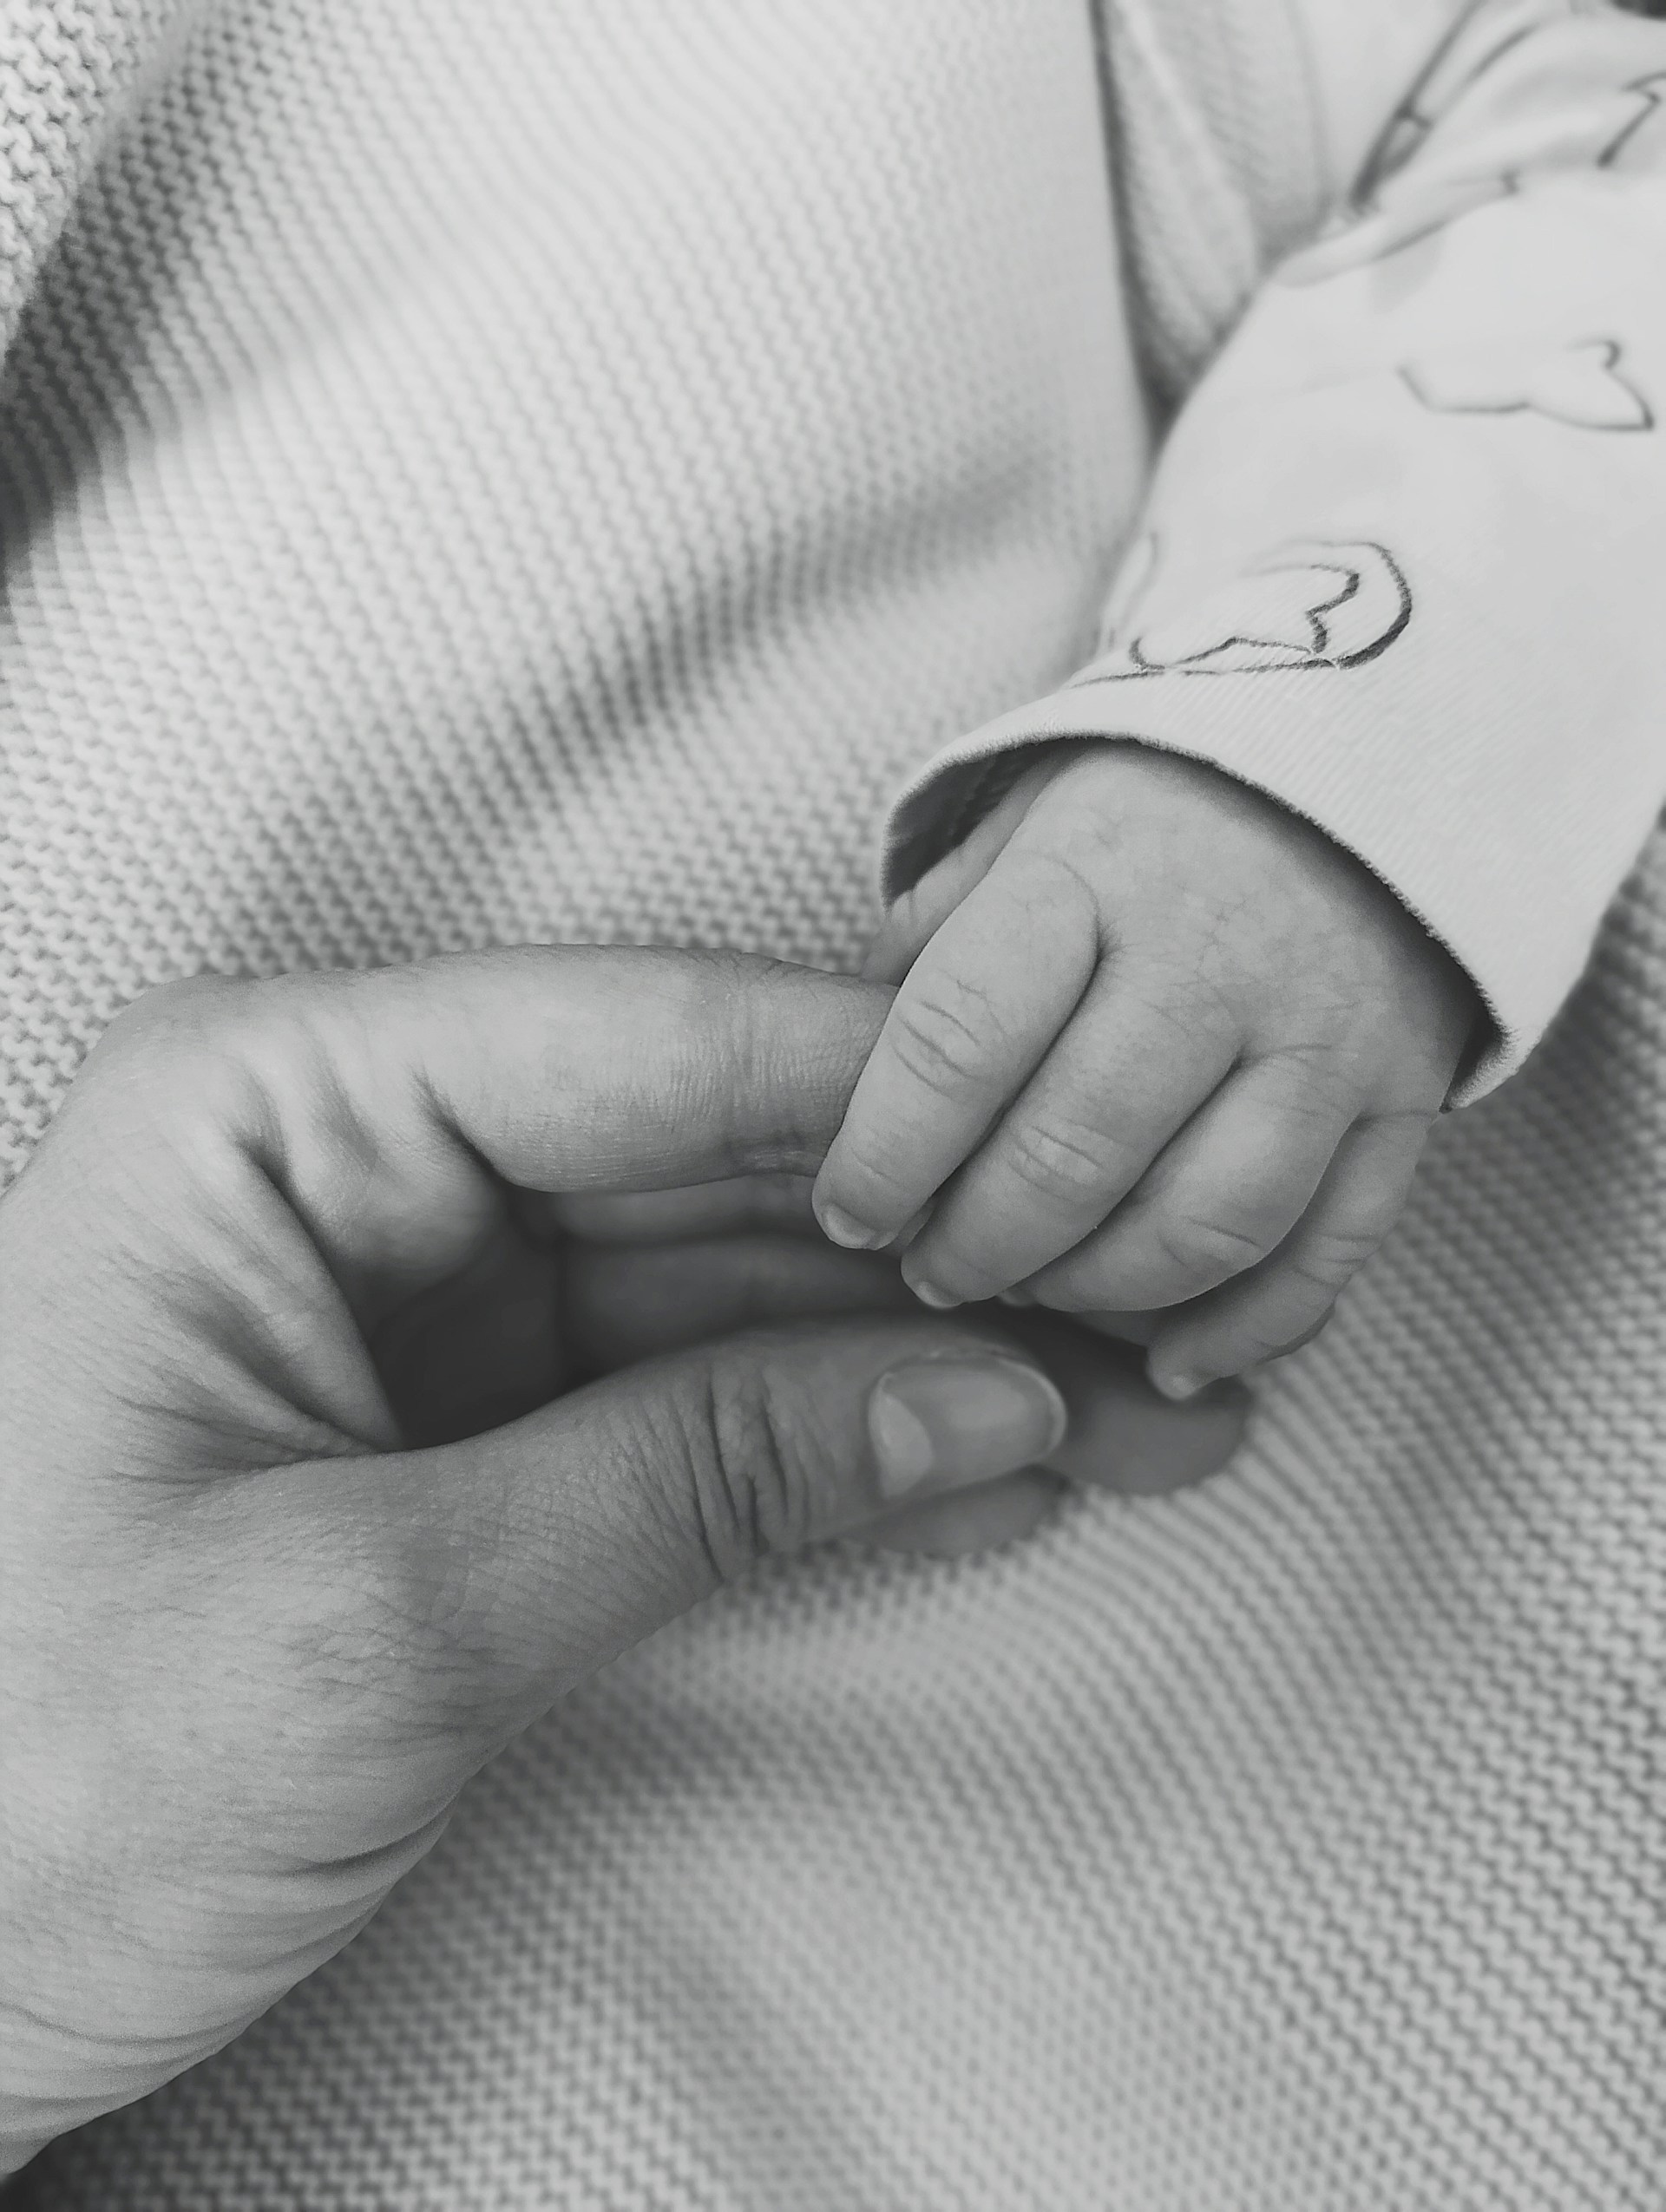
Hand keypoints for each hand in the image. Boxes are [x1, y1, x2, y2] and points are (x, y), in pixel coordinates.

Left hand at [0, 948, 1243, 2171]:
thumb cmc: (18, 1778)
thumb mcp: (381, 1617)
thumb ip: (701, 1479)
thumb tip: (988, 1398)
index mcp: (269, 1111)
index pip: (636, 1045)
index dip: (880, 1099)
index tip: (1079, 1145)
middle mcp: (352, 1170)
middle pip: (710, 1167)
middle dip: (940, 1253)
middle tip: (1160, 1311)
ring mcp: (418, 1307)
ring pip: (724, 1295)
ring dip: (928, 1365)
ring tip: (1146, 1412)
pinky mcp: (462, 1438)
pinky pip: (684, 1411)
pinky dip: (837, 1453)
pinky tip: (1004, 1474)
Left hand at [813, 744, 1478, 1396]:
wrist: (1379, 760)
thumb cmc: (1152, 814)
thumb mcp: (1019, 828)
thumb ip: (932, 946)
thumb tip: (844, 1080)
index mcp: (1091, 870)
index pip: (961, 1038)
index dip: (888, 1151)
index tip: (849, 1212)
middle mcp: (1218, 951)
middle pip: (1077, 1152)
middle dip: (982, 1243)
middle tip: (932, 1270)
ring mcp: (1326, 1032)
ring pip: (1207, 1223)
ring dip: (1099, 1291)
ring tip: (1034, 1291)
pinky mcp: (1407, 1097)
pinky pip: (1327, 1250)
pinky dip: (1246, 1328)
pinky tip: (1166, 1360)